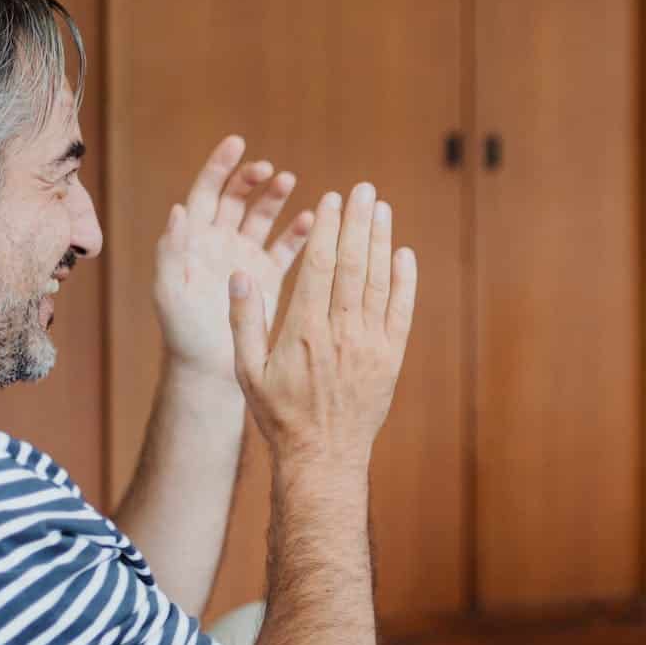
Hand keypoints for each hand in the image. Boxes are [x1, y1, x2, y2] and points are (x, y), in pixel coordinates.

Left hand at [153, 136, 313, 380]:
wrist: (210, 368)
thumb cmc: (183, 332)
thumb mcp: (170, 292)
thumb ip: (171, 251)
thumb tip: (178, 209)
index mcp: (194, 240)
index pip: (206, 191)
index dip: (220, 166)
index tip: (238, 145)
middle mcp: (220, 241)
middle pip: (238, 197)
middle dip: (254, 178)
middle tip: (271, 171)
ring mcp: (246, 256)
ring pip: (264, 215)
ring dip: (277, 197)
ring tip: (290, 183)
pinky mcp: (269, 275)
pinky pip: (286, 246)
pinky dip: (299, 231)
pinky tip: (311, 221)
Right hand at [227, 184, 415, 463]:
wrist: (323, 455)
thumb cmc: (278, 413)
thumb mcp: (246, 370)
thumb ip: (244, 320)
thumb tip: (241, 273)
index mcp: (302, 331)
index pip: (317, 267)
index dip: (326, 229)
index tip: (330, 200)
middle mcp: (339, 333)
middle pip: (351, 265)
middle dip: (356, 222)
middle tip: (362, 189)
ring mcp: (369, 345)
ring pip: (377, 282)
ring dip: (380, 241)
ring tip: (380, 208)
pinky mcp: (391, 358)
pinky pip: (401, 311)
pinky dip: (404, 281)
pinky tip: (403, 253)